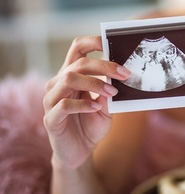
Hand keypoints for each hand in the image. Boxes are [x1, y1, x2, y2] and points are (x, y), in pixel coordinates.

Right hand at [43, 36, 130, 168]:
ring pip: (69, 79)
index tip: (109, 43)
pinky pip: (64, 104)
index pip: (77, 50)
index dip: (91, 42)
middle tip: (124, 74)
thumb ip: (108, 92)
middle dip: (104, 66)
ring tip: (112, 92)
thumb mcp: (106, 107)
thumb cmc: (91, 125)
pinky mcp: (50, 118)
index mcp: (72, 76)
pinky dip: (83, 104)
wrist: (80, 152)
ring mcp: (51, 100)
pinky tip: (96, 108)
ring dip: (95, 83)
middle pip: (78, 64)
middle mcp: (58, 84)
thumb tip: (119, 75)